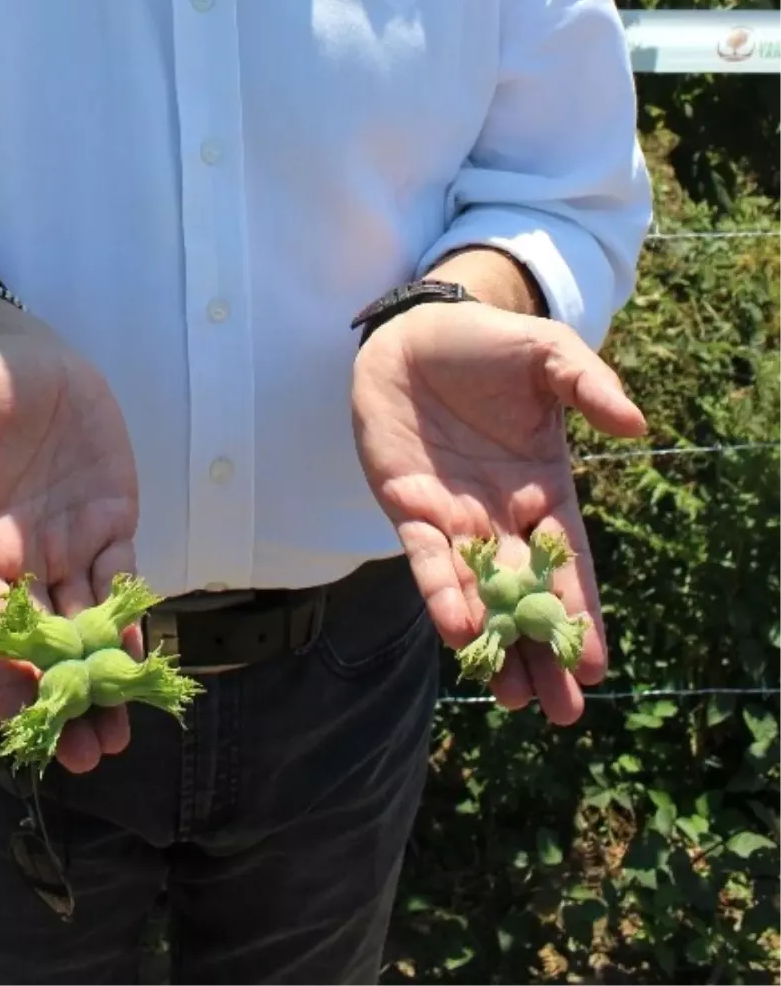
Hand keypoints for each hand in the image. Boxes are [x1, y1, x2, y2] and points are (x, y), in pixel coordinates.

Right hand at [0, 300, 139, 772]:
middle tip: (85, 756)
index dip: (4, 672)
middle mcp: (22, 558)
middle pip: (42, 641)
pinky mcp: (110, 520)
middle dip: (61, 699)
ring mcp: (68, 543)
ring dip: (101, 678)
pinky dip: (133, 620)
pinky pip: (122, 578)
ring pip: (86, 623)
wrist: (23, 354)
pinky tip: (145, 663)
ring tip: (118, 737)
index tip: (24, 720)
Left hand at [350, 301, 646, 723]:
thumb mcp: (547, 356)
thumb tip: (635, 424)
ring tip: (510, 697)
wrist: (414, 331)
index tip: (597, 664)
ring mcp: (454, 517)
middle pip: (528, 594)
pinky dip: (442, 594)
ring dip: (494, 642)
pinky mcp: (407, 509)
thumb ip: (588, 385)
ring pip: (479, 593)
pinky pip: (426, 560)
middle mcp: (502, 514)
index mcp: (545, 488)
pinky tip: (458, 631)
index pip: (570, 561)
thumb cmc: (487, 344)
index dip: (582, 610)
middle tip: (561, 711)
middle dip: (544, 651)